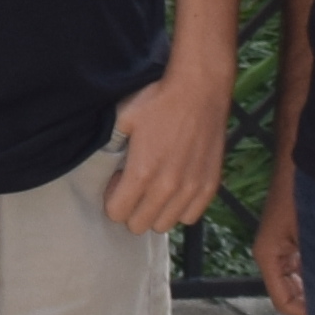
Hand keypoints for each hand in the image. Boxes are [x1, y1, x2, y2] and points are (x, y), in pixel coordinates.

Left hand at [104, 57, 231, 244]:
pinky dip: (180, 208)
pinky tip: (176, 188)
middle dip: (131, 208)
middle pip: (139, 225)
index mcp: (142, 172)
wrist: (199, 89)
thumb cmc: (158, 100)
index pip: (117, 213)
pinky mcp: (210, 185)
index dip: (112, 199)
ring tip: (155, 186)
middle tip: (135, 184)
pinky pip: (190, 217)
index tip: (118, 181)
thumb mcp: (123, 119)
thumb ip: (110, 145)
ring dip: (155, 211)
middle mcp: (168, 187)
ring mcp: (192, 188)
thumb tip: (103, 162)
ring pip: (164, 225)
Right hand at [254, 179, 305, 314]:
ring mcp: (284, 245)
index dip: (308, 314)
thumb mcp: (314, 235)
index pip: (284, 301)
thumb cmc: (305, 191)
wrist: (303, 158)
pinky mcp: (295, 237)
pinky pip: (306, 264)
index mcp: (269, 256)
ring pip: (301, 279)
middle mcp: (273, 254)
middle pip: (292, 293)